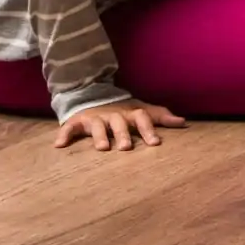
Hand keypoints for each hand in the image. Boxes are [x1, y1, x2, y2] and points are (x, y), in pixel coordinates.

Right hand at [54, 97, 186, 151]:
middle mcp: (113, 115)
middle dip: (123, 135)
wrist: (92, 96)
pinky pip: (69, 127)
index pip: (142, 118)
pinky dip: (64, 134)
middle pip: (119, 123)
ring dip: (99, 136)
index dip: (148, 130)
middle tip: (126, 148)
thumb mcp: (141, 111)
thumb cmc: (122, 111)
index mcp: (129, 113)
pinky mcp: (77, 121)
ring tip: (102, 148)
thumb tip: (185, 122)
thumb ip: (160, 116)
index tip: (155, 144)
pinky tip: (59, 145)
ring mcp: (95, 117)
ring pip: (97, 126)